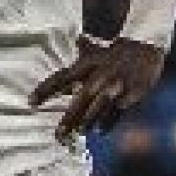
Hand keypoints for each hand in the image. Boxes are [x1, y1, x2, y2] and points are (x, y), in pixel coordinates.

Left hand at [29, 34, 164, 139]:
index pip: (62, 78)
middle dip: (69, 117)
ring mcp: (116, 85)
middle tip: (59, 133)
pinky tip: (100, 131)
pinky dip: (108, 123)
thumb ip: (79, 53)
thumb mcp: (95, 50)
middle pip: (81, 98)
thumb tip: (71, 42)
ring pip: (100, 107)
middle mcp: (100, 74)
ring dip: (88, 121)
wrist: (145, 48)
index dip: (45, 90)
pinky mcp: (131, 94)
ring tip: (80, 131)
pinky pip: (117, 112)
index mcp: (87, 64)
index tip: (31, 103)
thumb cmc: (115, 52)